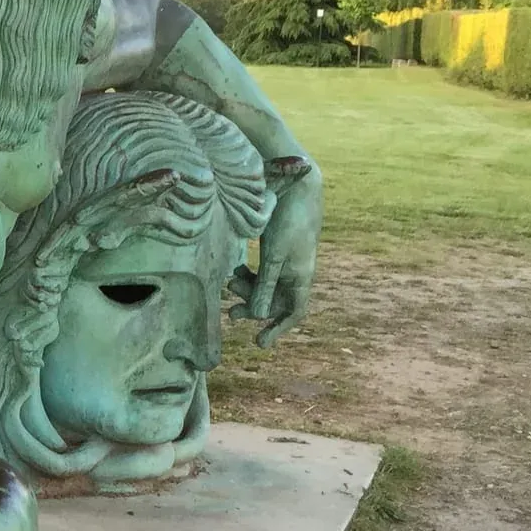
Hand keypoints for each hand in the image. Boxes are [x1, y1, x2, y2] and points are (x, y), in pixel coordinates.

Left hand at [229, 156, 320, 346]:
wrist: (298, 187)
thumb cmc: (288, 223)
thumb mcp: (274, 258)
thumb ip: (265, 286)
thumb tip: (258, 317)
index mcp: (301, 277)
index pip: (294, 312)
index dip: (278, 329)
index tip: (259, 342)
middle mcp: (295, 272)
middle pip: (275, 300)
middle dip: (254, 307)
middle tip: (231, 314)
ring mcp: (286, 259)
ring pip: (265, 284)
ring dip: (248, 289)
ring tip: (229, 284)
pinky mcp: (276, 247)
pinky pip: (262, 269)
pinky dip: (249, 273)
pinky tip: (236, 268)